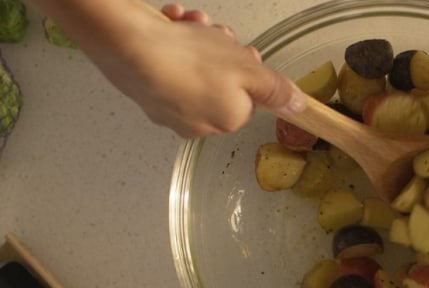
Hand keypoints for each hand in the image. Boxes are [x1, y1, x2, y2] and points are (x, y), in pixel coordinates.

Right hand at [30, 0, 305, 137]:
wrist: (130, 47)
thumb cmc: (189, 60)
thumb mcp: (248, 70)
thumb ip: (275, 89)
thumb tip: (297, 107)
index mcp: (225, 122)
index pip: (248, 95)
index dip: (245, 67)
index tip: (240, 50)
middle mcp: (195, 123)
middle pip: (221, 80)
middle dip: (219, 50)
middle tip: (214, 34)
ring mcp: (167, 107)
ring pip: (194, 67)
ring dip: (197, 39)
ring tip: (189, 23)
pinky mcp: (145, 89)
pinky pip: (168, 62)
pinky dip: (172, 40)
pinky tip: (171, 25)